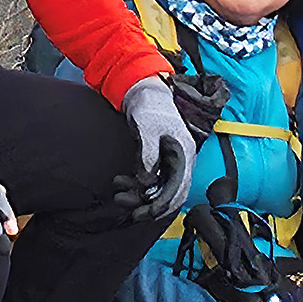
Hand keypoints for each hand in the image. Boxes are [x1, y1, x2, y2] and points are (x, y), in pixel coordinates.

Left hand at [119, 77, 201, 218]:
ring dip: (140, 197)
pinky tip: (119, 183)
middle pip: (171, 193)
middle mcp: (180, 160)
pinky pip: (149, 180)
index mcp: (184, 153)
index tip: (145, 212)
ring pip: (158, 189)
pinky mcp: (157, 159)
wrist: (142, 89)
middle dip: (151, 206)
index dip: (163, 203)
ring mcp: (169, 161)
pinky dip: (135, 185)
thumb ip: (149, 155)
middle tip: (131, 213)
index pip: (179, 187)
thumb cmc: (149, 104)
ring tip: (118, 196)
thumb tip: (148, 182)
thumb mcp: (148, 128)